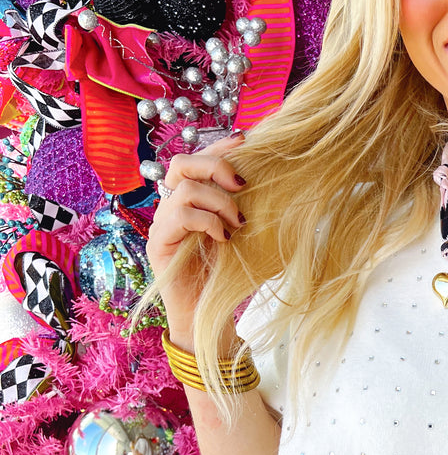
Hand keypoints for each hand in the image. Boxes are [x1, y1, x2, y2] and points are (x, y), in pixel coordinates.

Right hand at [146, 134, 246, 338]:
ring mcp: (162, 224)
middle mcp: (172, 207)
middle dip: (215, 165)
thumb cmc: (232, 275)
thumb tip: (281, 182)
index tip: (246, 141)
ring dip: (219, 201)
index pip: (197, 160)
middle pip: (181, 164)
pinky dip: (207, 221)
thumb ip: (253, 208)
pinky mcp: (158, 244)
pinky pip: (179, 216)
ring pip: (184, 188)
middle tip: (242, 185)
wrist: (210, 314)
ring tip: (238, 223)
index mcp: (191, 200)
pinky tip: (224, 238)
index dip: (219, 147)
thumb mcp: (249, 236)